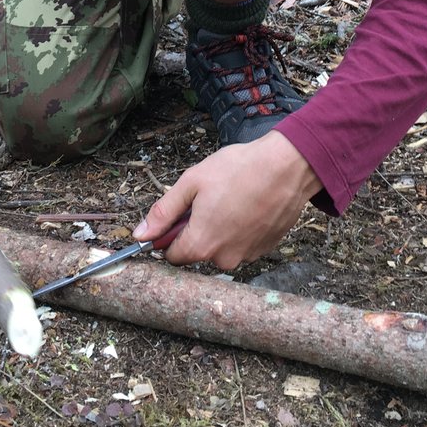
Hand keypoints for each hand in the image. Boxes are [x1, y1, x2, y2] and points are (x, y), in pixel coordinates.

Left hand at [132, 131, 321, 271]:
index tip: (181, 213)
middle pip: (197, 252)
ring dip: (220, 229)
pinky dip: (240, 229)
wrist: (286, 167)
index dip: (170, 234)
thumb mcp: (191, 182)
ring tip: (231, 199)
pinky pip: (241, 244)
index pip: (171, 255)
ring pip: (220, 248)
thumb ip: (163, 212)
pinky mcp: (264, 249)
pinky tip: (247, 205)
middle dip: (196, 229)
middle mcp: (223, 259)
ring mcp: (247, 256)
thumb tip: (140, 235)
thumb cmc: (238, 169)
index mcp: (200, 244)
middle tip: (208, 199)